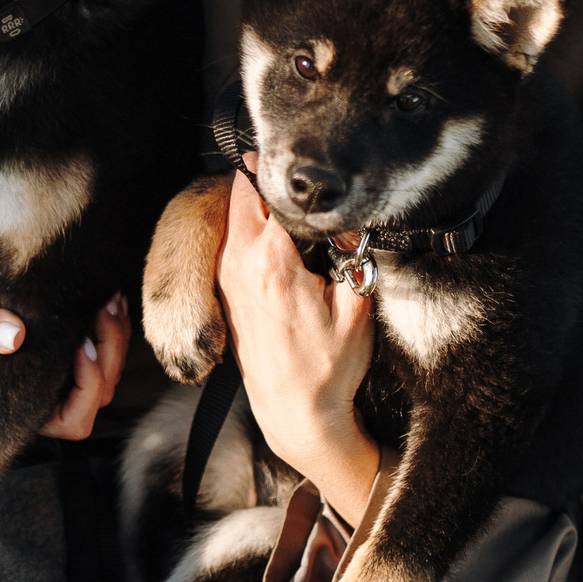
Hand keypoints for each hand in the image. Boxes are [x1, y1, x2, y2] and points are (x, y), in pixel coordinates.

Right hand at [0, 286, 127, 439]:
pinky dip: (118, 328)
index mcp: (28, 406)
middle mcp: (55, 399)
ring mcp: (72, 380)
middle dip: (109, 352)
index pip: (74, 421)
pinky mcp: (84, 358)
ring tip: (107, 301)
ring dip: (117, 337)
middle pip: (102, 393)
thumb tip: (12, 337)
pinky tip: (111, 301)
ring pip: (113, 372)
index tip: (81, 346)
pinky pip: (114, 353)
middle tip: (100, 311)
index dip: (87, 389)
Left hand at [219, 164, 380, 518]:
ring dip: (259, 200)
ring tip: (297, 207)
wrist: (294, 414)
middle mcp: (239, 261)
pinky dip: (250, 225)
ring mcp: (226, 275)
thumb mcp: (357, 308)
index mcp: (271, 259)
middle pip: (242, 189)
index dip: (290, 171)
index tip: (312, 167)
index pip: (266, 187)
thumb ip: (354, 254)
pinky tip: (281, 235)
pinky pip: (232, 236)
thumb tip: (350, 219)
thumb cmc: (326, 369)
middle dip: (270, 176)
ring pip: (234, 211)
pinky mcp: (225, 288)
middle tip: (306, 183)